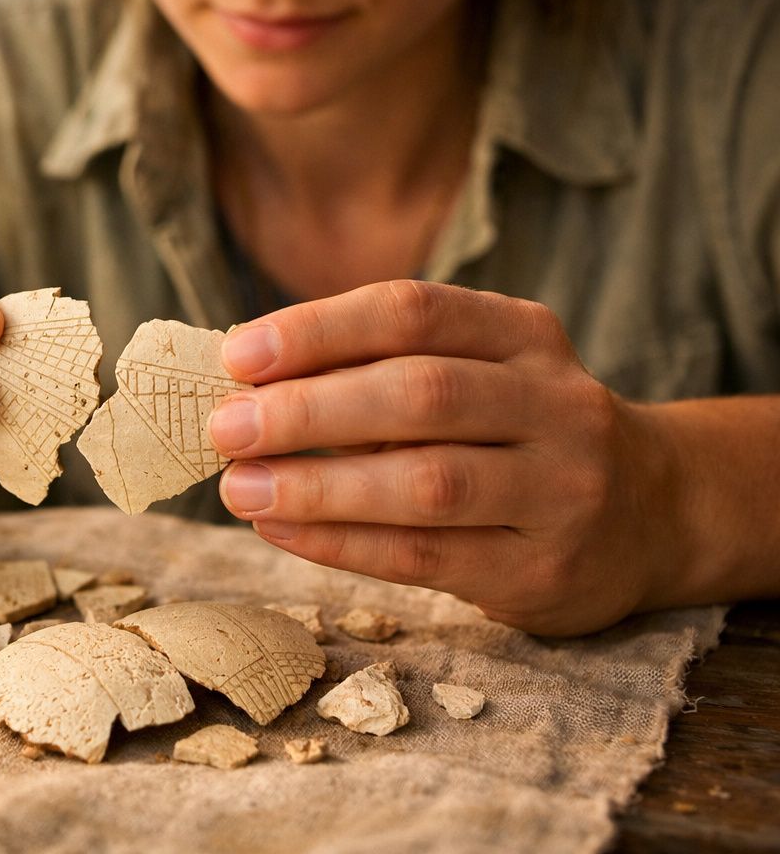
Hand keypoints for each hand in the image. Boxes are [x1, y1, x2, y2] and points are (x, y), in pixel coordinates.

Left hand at [208, 280, 680, 635]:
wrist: (655, 513)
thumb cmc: (517, 433)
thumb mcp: (475, 373)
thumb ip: (378, 367)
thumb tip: (243, 378)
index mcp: (525, 334)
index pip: (413, 311)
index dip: (320, 329)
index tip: (237, 353)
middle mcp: (556, 404)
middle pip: (422, 393)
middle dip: (309, 409)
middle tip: (226, 426)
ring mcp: (561, 490)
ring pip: (428, 482)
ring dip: (318, 485)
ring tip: (239, 487)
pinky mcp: (543, 569)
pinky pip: (424, 556)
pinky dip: (340, 542)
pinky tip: (278, 527)